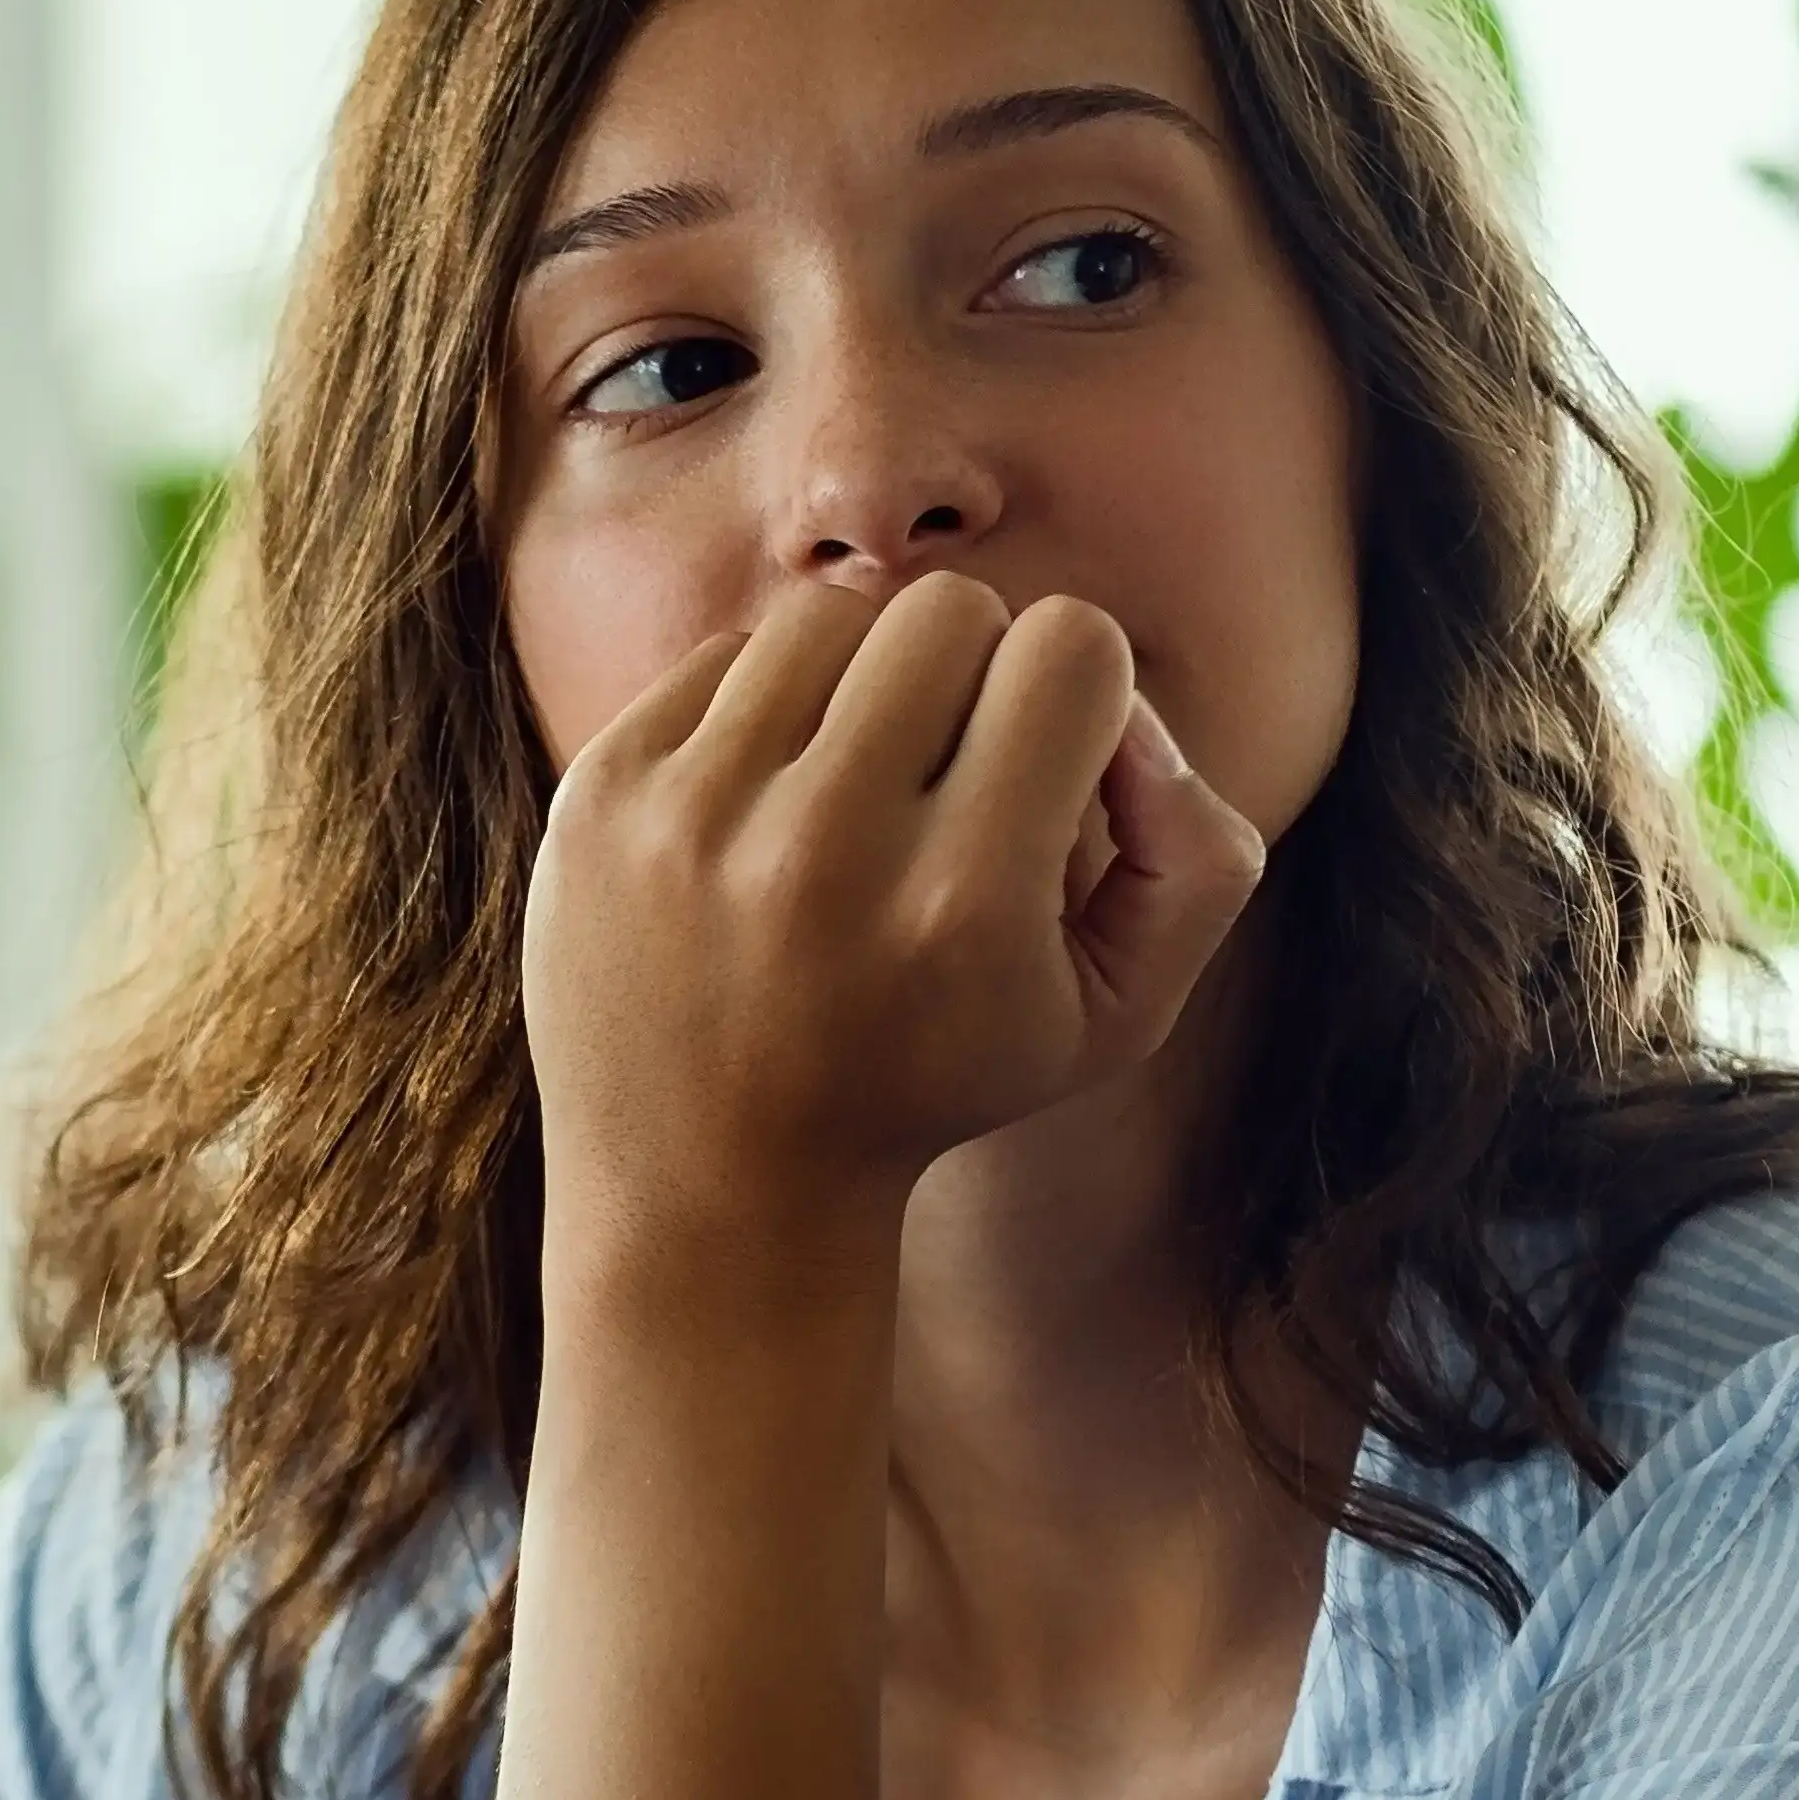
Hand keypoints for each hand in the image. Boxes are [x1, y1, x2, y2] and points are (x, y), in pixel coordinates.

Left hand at [517, 572, 1275, 1268]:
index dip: (1084, 701)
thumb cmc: (934, 1081)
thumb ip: (1198, 860)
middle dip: (975, 680)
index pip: (1071, 647)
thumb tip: (1136, 722)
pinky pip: (724, 657)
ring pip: (830, 617)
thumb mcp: (1116, 1015)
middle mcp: (820, 853)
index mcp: (962, 906)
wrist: (707, 1189)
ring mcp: (691, 820)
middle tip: (951, 782)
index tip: (1046, 782)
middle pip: (950, 610)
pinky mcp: (600, 799)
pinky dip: (763, 717)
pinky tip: (764, 816)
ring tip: (857, 792)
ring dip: (865, 686)